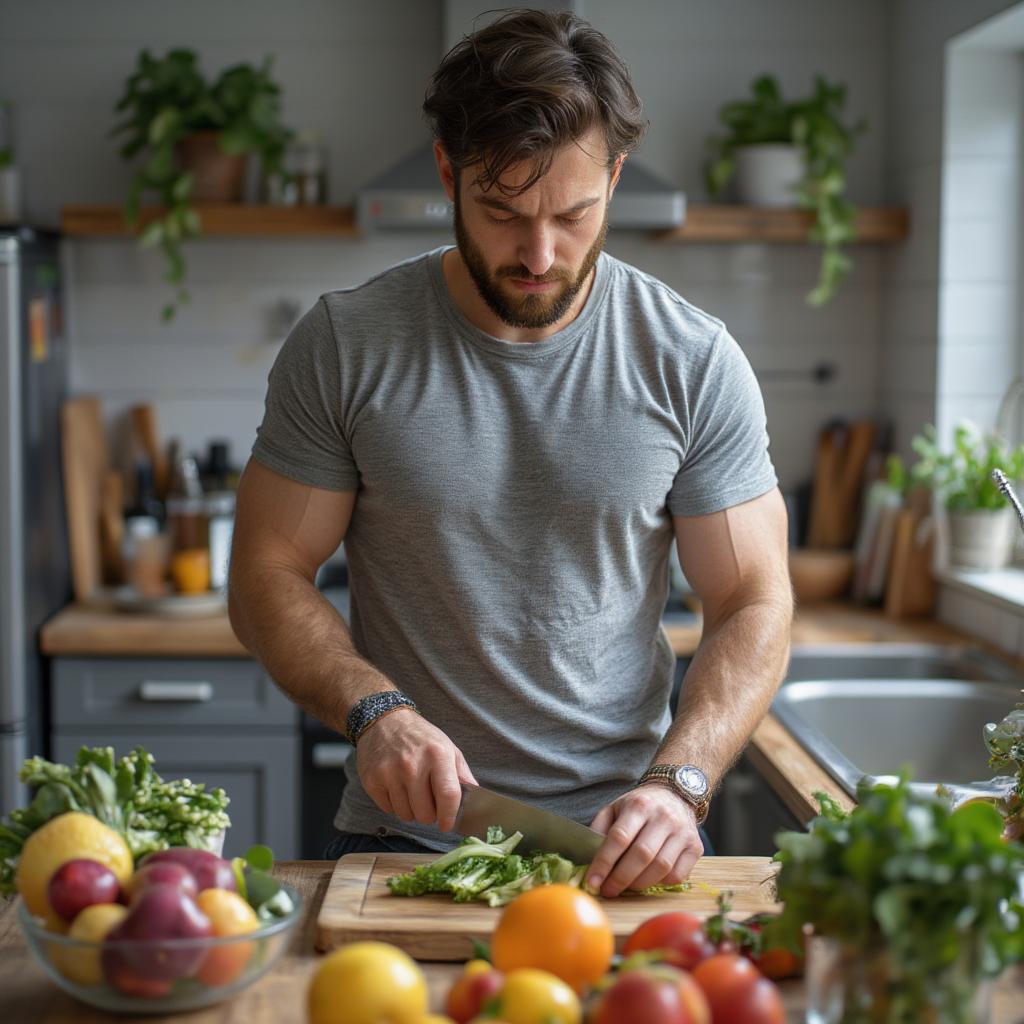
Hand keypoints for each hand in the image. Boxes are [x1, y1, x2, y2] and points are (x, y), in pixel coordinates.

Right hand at [356, 709, 477, 832]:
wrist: (384, 720)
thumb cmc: (420, 737)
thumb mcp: (447, 747)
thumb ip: (462, 774)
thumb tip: (476, 798)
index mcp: (437, 755)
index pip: (448, 796)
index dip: (449, 816)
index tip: (447, 824)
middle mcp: (412, 764)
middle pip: (425, 813)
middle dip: (429, 814)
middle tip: (428, 801)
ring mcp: (390, 773)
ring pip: (406, 815)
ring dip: (411, 810)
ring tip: (411, 791)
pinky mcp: (372, 780)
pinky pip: (388, 810)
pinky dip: (394, 804)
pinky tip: (396, 787)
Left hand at [587, 783, 703, 896]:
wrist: (676, 795)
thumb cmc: (640, 806)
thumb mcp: (615, 807)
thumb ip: (600, 829)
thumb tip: (588, 859)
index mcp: (639, 805)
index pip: (619, 837)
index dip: (604, 862)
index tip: (592, 882)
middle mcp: (663, 817)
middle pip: (641, 854)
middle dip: (621, 878)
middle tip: (607, 891)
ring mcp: (683, 832)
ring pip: (661, 867)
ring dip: (639, 884)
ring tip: (625, 888)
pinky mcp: (696, 847)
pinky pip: (678, 875)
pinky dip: (660, 883)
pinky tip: (648, 880)